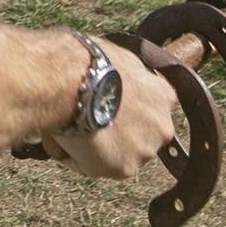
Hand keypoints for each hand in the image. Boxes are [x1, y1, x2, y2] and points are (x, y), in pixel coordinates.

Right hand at [42, 43, 177, 180]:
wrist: (72, 82)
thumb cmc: (88, 61)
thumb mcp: (117, 57)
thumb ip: (126, 75)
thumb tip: (114, 76)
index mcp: (163, 94)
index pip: (153, 106)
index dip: (130, 106)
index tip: (111, 103)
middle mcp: (162, 125)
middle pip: (139, 134)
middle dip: (118, 130)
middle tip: (87, 117)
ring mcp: (145, 150)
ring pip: (117, 153)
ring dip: (97, 146)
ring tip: (68, 127)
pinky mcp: (123, 169)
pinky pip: (93, 167)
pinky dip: (76, 158)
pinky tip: (62, 138)